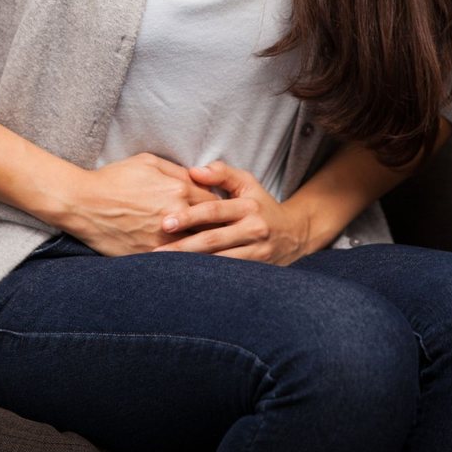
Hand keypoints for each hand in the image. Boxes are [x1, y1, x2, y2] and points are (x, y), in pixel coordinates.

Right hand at [62, 152, 223, 255]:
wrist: (82, 203)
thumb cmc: (114, 178)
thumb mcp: (148, 162)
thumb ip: (178, 171)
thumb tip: (199, 180)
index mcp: (179, 190)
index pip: (214, 203)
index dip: (219, 209)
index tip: (221, 214)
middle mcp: (176, 217)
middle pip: (211, 228)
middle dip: (218, 231)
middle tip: (226, 236)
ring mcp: (163, 239)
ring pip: (197, 249)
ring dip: (206, 251)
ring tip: (214, 253)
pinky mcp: (149, 255)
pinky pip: (176, 263)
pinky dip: (184, 263)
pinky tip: (189, 265)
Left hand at [150, 160, 311, 264]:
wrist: (294, 233)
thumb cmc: (261, 204)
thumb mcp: (247, 183)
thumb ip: (221, 174)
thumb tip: (194, 171)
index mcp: (248, 206)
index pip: (214, 210)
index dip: (189, 216)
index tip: (165, 222)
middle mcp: (254, 229)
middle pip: (213, 239)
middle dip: (184, 246)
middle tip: (157, 251)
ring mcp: (257, 252)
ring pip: (220, 261)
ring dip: (192, 266)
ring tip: (166, 269)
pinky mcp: (257, 270)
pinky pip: (229, 275)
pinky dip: (208, 278)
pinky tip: (188, 280)